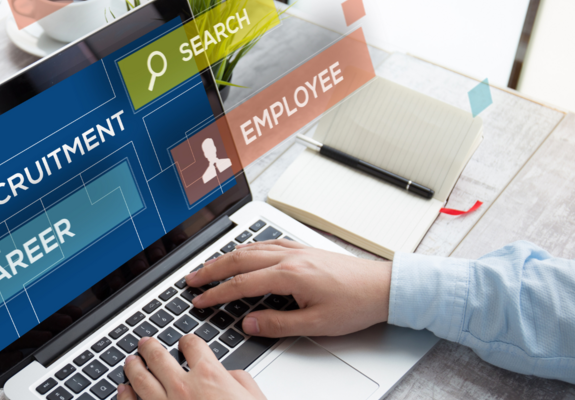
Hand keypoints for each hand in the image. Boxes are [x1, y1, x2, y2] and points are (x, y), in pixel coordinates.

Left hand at [120, 335, 264, 399]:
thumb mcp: (255, 399)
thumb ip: (238, 380)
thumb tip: (229, 375)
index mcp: (209, 376)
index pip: (192, 345)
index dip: (188, 341)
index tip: (185, 343)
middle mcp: (183, 387)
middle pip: (158, 357)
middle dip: (150, 348)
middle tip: (145, 344)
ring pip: (140, 378)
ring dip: (133, 367)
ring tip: (130, 361)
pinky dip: (124, 395)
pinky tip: (123, 390)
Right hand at [185, 239, 391, 336]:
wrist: (383, 286)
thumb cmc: (355, 304)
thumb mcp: (316, 324)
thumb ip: (279, 324)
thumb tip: (250, 324)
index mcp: (290, 275)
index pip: (242, 283)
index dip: (217, 293)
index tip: (200, 300)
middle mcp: (289, 257)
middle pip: (238, 259)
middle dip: (211, 270)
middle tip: (191, 279)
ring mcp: (295, 249)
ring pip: (250, 248)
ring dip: (225, 257)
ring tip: (208, 267)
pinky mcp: (302, 248)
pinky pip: (266, 243)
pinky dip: (246, 248)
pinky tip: (242, 252)